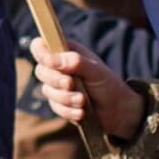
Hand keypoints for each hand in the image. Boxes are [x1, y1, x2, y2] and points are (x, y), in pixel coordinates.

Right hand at [29, 37, 145, 141]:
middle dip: (55, 80)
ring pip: (47, 91)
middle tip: (70, 84)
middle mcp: (59, 68)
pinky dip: (69, 111)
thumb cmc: (108, 85)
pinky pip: (55, 107)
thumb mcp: (95, 70)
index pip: (41, 46)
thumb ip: (75, 62)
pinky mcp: (60, 104)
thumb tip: (52, 60)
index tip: (51, 63)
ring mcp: (57, 87)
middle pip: (41, 71)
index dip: (41, 53)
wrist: (118, 111)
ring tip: (83, 100)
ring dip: (66, 98)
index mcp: (66, 52)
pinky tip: (82, 112)